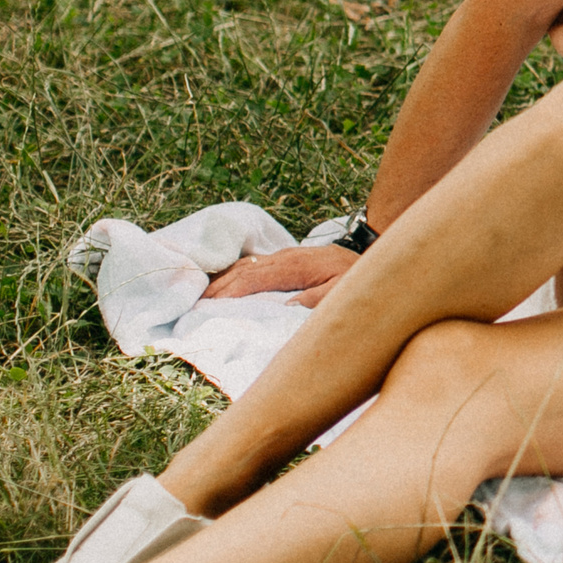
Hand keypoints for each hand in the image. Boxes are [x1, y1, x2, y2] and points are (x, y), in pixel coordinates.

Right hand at [203, 243, 357, 308]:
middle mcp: (285, 257)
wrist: (371, 255)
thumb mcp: (342, 292)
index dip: (229, 292)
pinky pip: (252, 265)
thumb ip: (316, 299)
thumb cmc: (357, 278)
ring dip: (221, 281)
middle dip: (216, 288)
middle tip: (192, 307)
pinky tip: (221, 286)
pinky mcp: (285, 259)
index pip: (253, 278)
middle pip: (242, 270)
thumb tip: (285, 307)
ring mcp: (284, 256)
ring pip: (244, 266)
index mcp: (295, 266)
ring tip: (199, 300)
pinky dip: (232, 275)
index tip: (208, 307)